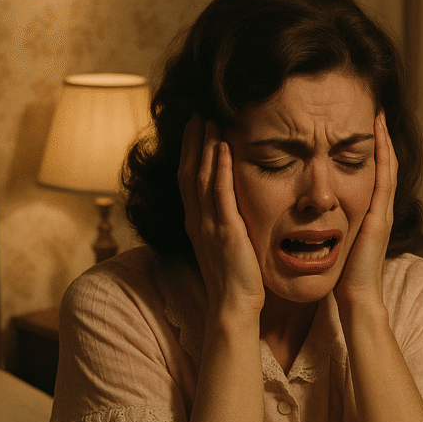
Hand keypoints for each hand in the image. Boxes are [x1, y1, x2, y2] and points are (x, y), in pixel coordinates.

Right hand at [178, 115, 264, 317]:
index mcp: (196, 224)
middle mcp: (197, 221)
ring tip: (209, 122)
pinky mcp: (226, 232)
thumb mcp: (225, 247)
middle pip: (189, 172)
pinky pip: (220, 195)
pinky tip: (222, 148)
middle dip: (192, 142)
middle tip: (197, 115)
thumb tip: (231, 210)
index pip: (188, 180)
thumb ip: (224, 224)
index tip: (194, 130)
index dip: (189, 153)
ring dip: (204, 148)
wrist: (234, 306)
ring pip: (201, 178)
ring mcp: (209, 226)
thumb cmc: (235, 281)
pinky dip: (220, 169)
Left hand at [334, 110, 396, 307]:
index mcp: (369, 216)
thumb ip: (330, 230)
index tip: (361, 127)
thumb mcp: (337, 245)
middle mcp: (379, 210)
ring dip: (384, 140)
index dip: (370, 152)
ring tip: (379, 114)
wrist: (356, 296)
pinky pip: (384, 177)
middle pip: (384, 166)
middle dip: (381, 139)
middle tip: (376, 111)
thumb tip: (313, 218)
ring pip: (387, 166)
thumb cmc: (343, 277)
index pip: (371, 176)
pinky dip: (383, 154)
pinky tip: (378, 134)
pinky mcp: (380, 215)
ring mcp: (383, 211)